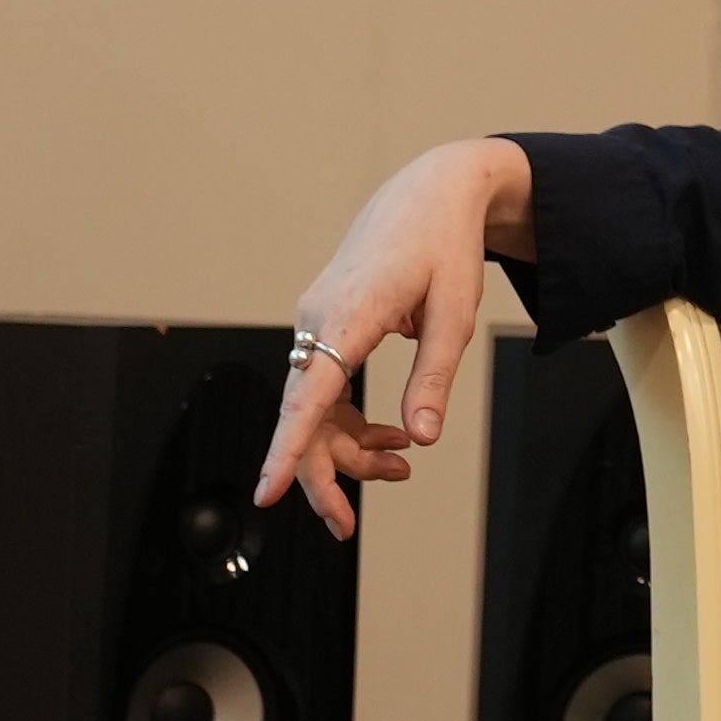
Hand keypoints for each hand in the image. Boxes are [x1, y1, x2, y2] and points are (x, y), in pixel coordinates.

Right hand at [252, 137, 535, 537]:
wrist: (427, 194)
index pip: (308, 396)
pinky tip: (393, 437)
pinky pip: (324, 390)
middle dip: (322, 475)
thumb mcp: (455, 313)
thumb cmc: (444, 248)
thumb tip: (422, 437)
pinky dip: (350, 420)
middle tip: (346, 526)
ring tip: (403, 464)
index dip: (286, 449)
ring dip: (348, 448)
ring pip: (313, 409)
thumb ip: (434, 377)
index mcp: (347, 317)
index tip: (265, 492)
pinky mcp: (323, 329)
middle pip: (301, 416)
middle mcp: (315, 322)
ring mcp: (313, 325)